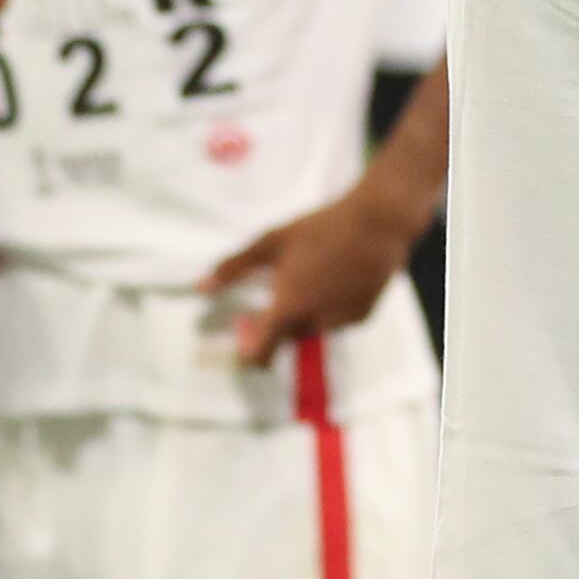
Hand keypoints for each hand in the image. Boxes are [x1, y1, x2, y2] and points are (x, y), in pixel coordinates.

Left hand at [204, 179, 423, 367]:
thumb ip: (233, 268)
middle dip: (277, 320)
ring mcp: (341, 322)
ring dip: (305, 312)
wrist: (378, 222)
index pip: (259, 355)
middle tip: (278, 285)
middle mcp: (314, 323)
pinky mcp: (363, 316)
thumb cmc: (320, 228)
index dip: (246, 349)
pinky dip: (330, 307)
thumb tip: (200, 287)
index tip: (245, 323)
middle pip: (285, 338)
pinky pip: (336, 321)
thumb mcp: (271, 242)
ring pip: (312, 329)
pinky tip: (336, 276)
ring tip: (313, 273)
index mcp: (288, 307)